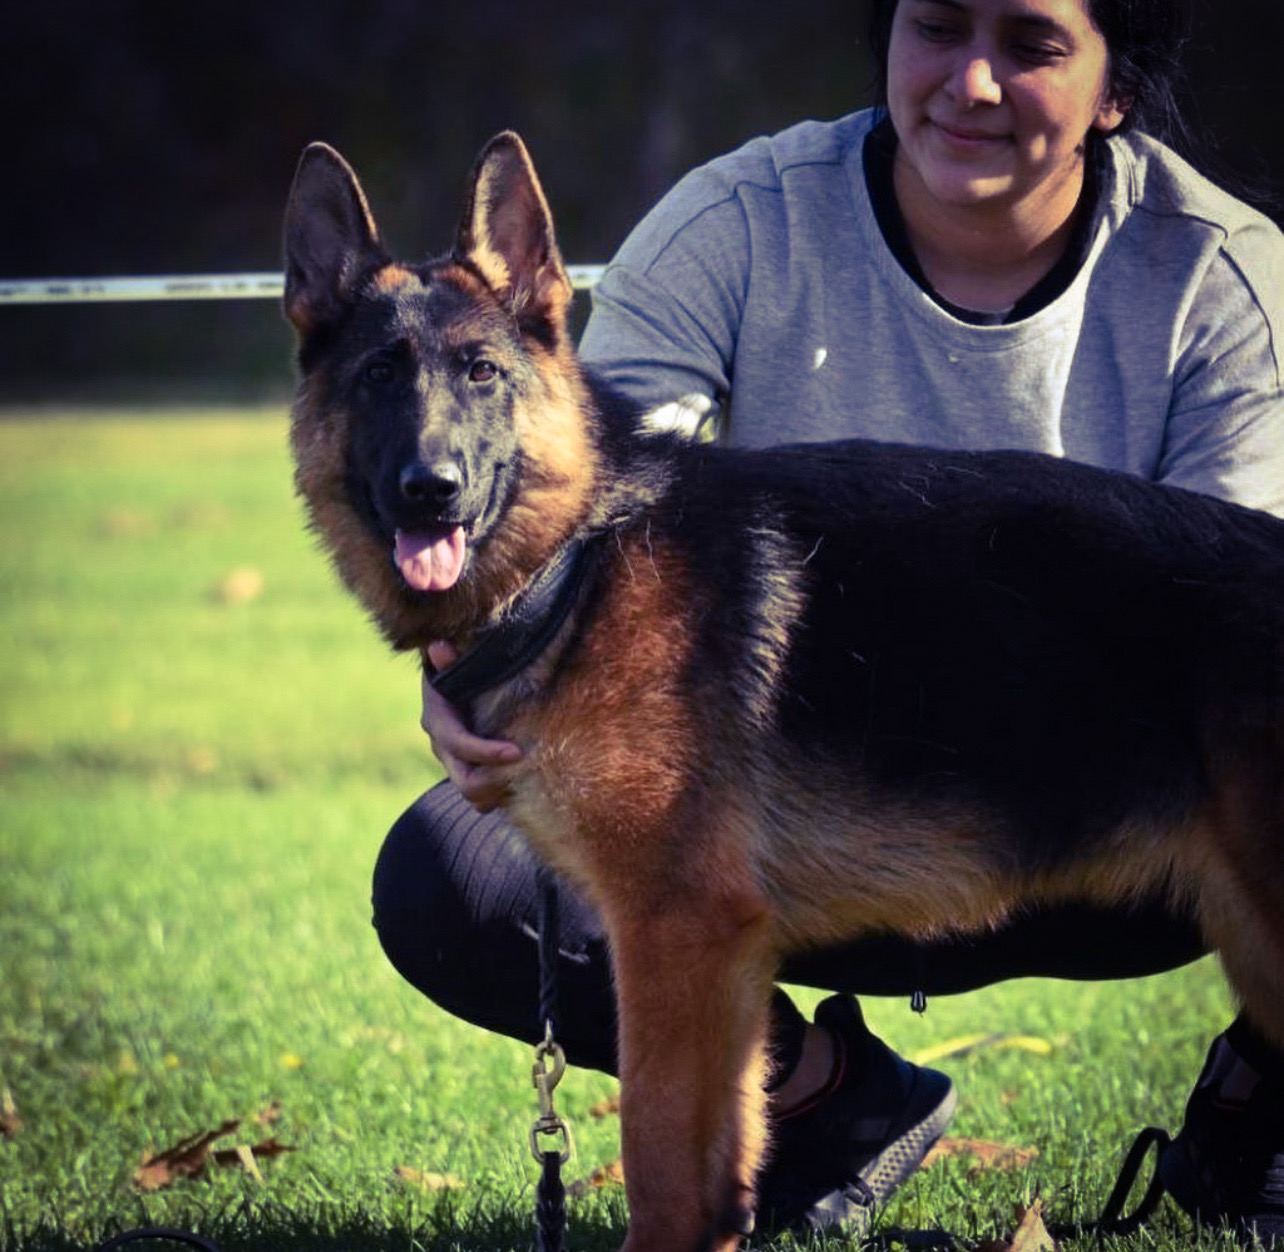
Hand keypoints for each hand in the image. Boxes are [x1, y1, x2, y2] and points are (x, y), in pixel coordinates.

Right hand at [421, 641, 522, 811]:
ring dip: (502, 791)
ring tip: (533, 779)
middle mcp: (443, 748)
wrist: (450, 685)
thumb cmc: (458, 669)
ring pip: (476, 795)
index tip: (518, 752)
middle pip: (466, 782)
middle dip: (498, 781)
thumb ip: (448, 661)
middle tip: (532, 771)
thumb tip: (438, 647)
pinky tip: (528, 783)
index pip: (459, 745)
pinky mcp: (469, 773)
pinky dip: (502, 794)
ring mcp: (455, 764)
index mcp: (438, 722)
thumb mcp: (453, 663)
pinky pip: (484, 798)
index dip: (487, 752)